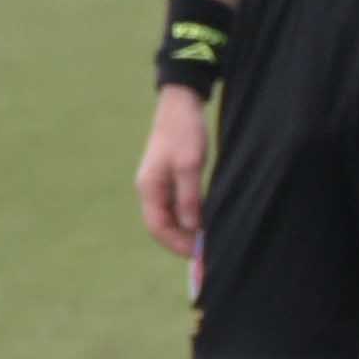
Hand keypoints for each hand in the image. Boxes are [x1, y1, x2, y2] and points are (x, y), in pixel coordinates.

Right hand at [137, 87, 211, 257]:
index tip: (198, 253)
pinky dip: (191, 217)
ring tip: (209, 239)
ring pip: (171, 217)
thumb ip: (189, 196)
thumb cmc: (184, 131)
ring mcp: (159, 185)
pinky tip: (207, 221)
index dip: (176, 243)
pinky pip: (178, 206)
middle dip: (182, 241)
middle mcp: (150, 189)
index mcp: (149, 187)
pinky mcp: (170, 179)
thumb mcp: (189, 164)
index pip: (157, 226)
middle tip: (207, 251)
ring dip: (187, 230)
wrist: (181, 104)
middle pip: (163, 225)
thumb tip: (191, 226)